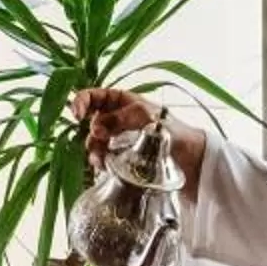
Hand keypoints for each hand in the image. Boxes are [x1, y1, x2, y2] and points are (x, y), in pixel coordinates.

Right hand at [70, 86, 206, 195]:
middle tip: (98, 142)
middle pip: (89, 123)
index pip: (92, 96)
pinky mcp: (118, 158)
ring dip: (94, 152)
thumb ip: (119, 119)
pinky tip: (105, 169)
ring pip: (93, 144)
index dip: (80, 102)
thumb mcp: (146, 117)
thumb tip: (94, 127)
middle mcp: (114, 119)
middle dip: (90, 134)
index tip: (77, 115)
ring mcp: (115, 139)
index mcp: (120, 101)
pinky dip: (100, 165)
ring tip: (102, 162)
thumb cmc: (171, 129)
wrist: (188, 156)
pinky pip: (101, 160)